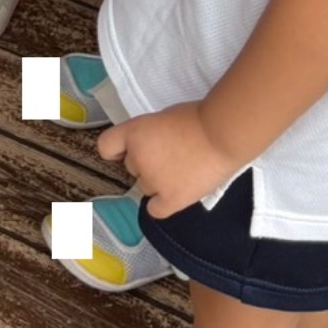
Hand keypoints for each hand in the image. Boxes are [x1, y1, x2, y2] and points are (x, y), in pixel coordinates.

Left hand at [99, 102, 238, 219]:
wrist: (220, 133)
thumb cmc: (197, 118)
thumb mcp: (163, 117)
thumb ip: (149, 134)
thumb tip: (152, 146)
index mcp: (133, 132)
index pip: (106, 146)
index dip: (118, 149)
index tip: (128, 150)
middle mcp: (137, 157)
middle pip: (132, 167)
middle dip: (147, 163)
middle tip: (172, 156)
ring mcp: (153, 180)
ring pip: (145, 187)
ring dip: (158, 181)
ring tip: (183, 172)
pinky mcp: (171, 199)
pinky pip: (155, 210)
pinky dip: (162, 204)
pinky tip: (174, 195)